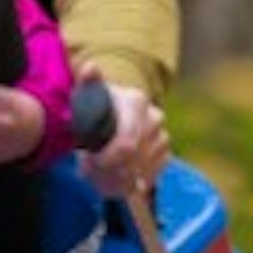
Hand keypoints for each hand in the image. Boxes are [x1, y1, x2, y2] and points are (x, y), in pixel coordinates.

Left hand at [84, 80, 168, 195]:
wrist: (111, 115)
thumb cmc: (95, 107)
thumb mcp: (87, 93)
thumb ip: (88, 83)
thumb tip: (90, 67)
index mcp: (136, 102)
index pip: (126, 145)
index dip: (106, 160)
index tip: (90, 161)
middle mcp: (155, 118)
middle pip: (132, 161)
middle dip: (107, 170)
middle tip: (88, 169)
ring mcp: (162, 137)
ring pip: (139, 172)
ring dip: (115, 179)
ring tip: (97, 172)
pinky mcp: (165, 155)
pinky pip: (148, 178)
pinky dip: (129, 184)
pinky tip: (112, 179)